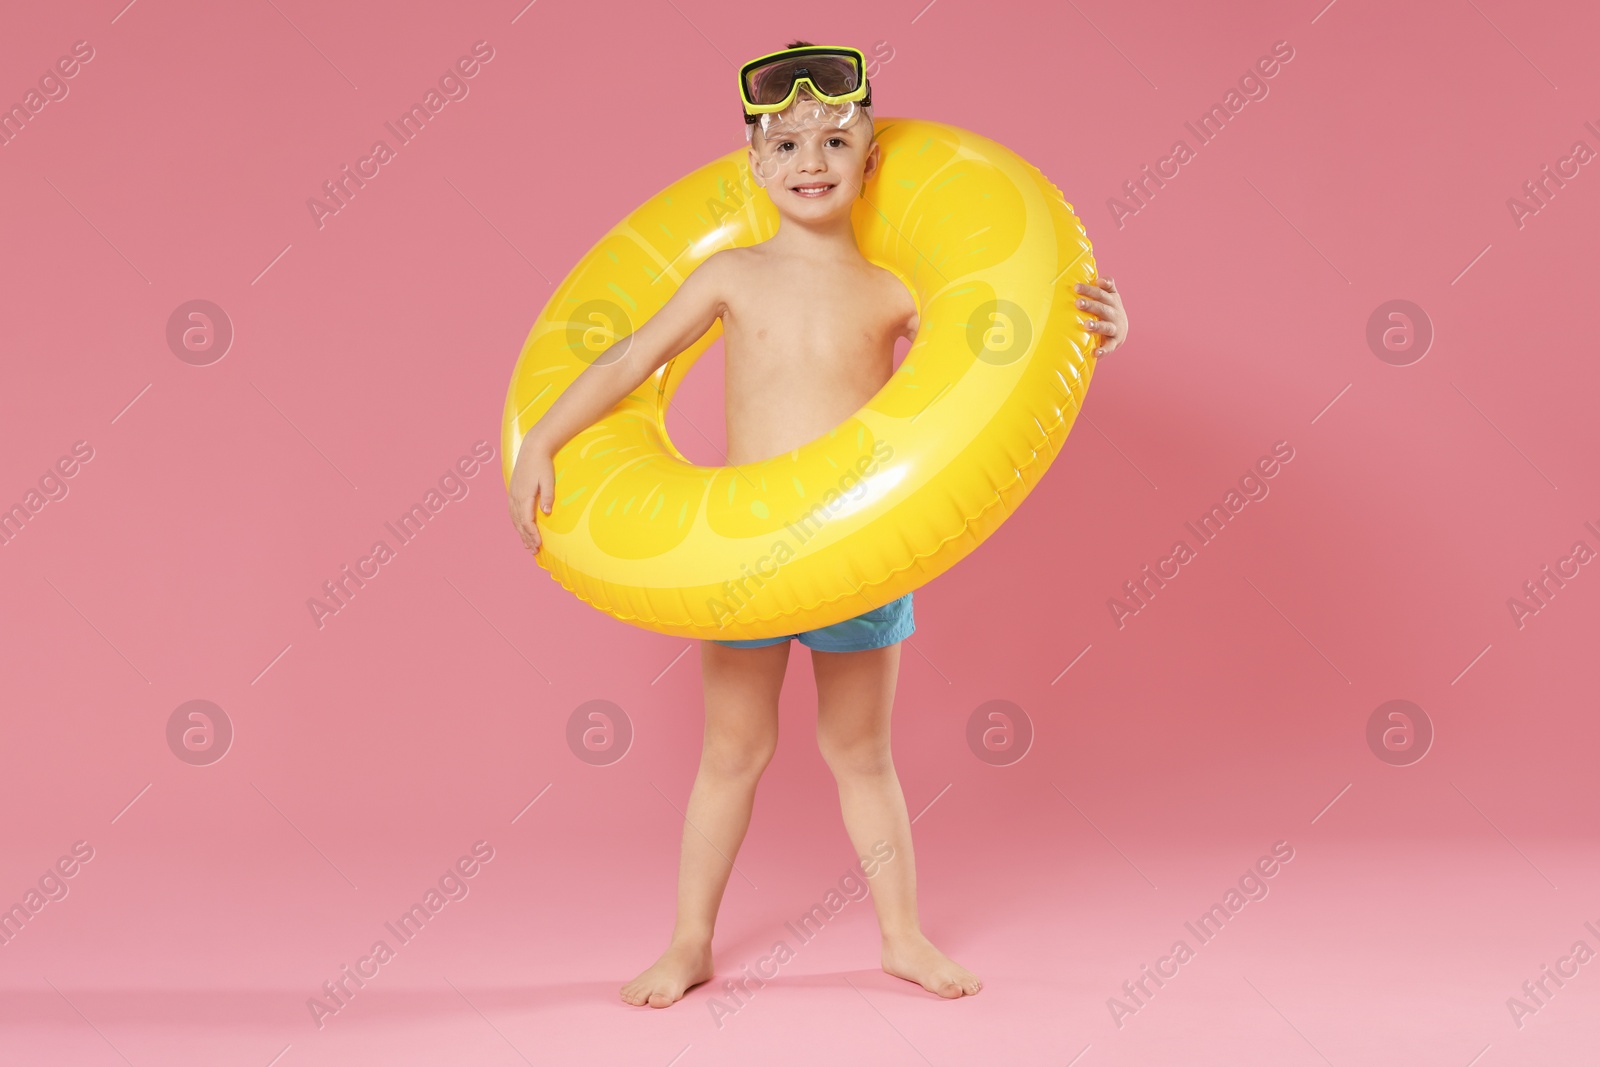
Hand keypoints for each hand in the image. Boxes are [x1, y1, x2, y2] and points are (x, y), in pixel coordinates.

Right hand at [507, 435, 555, 553]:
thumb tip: (547, 511)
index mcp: (524, 496)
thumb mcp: (547, 479)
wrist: (532, 449)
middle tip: (534, 551)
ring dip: (521, 533)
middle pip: (520, 524)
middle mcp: (515, 498)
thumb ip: (547, 495)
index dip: (532, 535)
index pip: (527, 521)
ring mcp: (512, 495)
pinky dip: (516, 523)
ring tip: (527, 545)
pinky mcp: (512, 492)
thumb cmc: (542, 464)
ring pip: (514, 520)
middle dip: (527, 538)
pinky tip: (520, 529)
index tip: (539, 545)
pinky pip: (512, 513)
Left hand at [1075, 275, 1127, 355]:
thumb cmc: (1109, 309)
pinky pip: (1109, 347)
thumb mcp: (1110, 295)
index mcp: (1111, 300)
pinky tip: (1095, 353)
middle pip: (1102, 308)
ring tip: (1086, 325)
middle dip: (1090, 305)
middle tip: (1078, 303)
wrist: (1121, 330)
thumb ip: (1108, 284)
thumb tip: (1100, 279)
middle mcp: (1114, 313)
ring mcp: (1114, 327)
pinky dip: (1103, 350)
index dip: (1090, 289)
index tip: (1076, 287)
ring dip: (1097, 326)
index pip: (1101, 292)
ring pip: (1106, 326)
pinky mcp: (1114, 342)